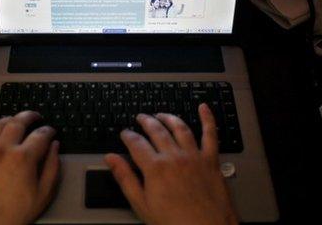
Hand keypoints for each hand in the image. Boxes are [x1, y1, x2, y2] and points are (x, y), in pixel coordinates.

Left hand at [0, 111, 59, 224]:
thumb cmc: (13, 215)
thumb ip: (52, 168)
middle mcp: (2, 150)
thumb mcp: (43, 195)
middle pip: (18, 122)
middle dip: (30, 116)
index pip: (41, 135)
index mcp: (23, 159)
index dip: (49, 130)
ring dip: (9, 118)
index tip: (51, 131)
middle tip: (35, 117)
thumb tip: (55, 147)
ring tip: (15, 119)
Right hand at [104, 104, 237, 224]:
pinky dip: (208, 119)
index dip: (128, 135)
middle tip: (140, 117)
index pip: (136, 143)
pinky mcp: (211, 160)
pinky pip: (211, 134)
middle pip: (157, 130)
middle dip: (146, 121)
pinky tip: (204, 108)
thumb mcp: (141, 204)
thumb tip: (111, 159)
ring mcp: (194, 156)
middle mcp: (174, 157)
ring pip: (180, 128)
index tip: (124, 133)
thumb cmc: (175, 223)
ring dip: (169, 117)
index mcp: (155, 167)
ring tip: (162, 114)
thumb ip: (125, 178)